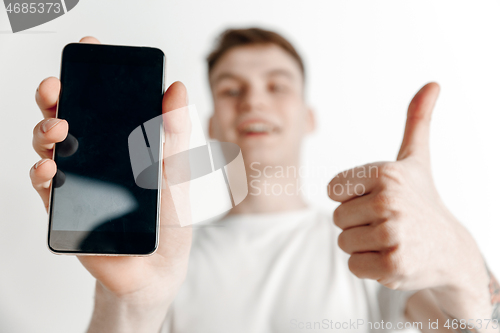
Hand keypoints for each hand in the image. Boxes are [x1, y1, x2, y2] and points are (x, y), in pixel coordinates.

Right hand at [30, 37, 191, 312]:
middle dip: (57, 95)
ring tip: (58, 129)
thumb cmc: (170, 218)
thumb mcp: (178, 172)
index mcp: (123, 141)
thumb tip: (176, 89)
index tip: (89, 47)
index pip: (104, 100)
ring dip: (45, 129)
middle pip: (68, 114)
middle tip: (57, 88)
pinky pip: (43, 183)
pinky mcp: (64, 206)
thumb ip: (175, 134)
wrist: (155, 266)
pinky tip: (49, 169)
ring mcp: (78, 178)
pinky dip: (40, 171)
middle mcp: (96, 155)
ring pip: (48, 143)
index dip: (94, 72)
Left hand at [327, 83, 486, 295]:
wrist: (449, 248)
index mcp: (385, 173)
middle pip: (337, 218)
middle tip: (388, 222)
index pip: (332, 190)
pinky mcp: (392, 267)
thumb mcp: (416, 159)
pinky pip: (353, 265)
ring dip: (363, 244)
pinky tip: (393, 257)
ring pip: (343, 242)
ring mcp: (392, 236)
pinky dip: (368, 266)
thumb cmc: (422, 199)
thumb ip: (416, 121)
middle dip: (357, 223)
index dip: (352, 197)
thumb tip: (432, 83)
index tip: (379, 198)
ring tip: (391, 239)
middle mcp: (388, 202)